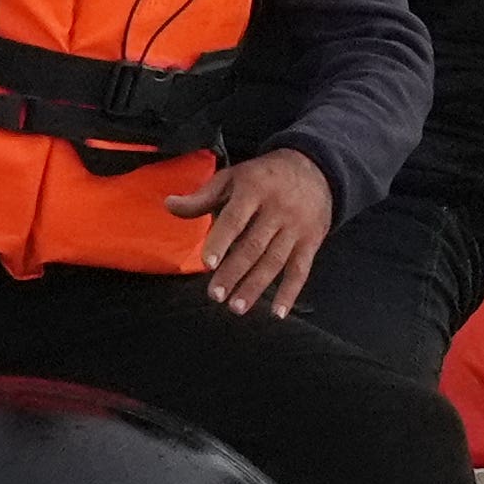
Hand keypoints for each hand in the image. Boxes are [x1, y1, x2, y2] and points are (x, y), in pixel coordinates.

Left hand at [167, 148, 332, 315]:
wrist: (314, 170)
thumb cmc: (263, 177)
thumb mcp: (232, 178)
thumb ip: (201, 197)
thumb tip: (168, 205)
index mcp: (254, 190)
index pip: (236, 219)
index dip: (221, 241)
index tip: (207, 263)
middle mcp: (278, 209)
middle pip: (254, 246)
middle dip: (234, 272)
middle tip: (215, 295)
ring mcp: (297, 227)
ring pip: (275, 261)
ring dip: (256, 287)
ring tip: (236, 307)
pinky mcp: (311, 242)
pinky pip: (301, 270)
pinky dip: (290, 293)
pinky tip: (277, 313)